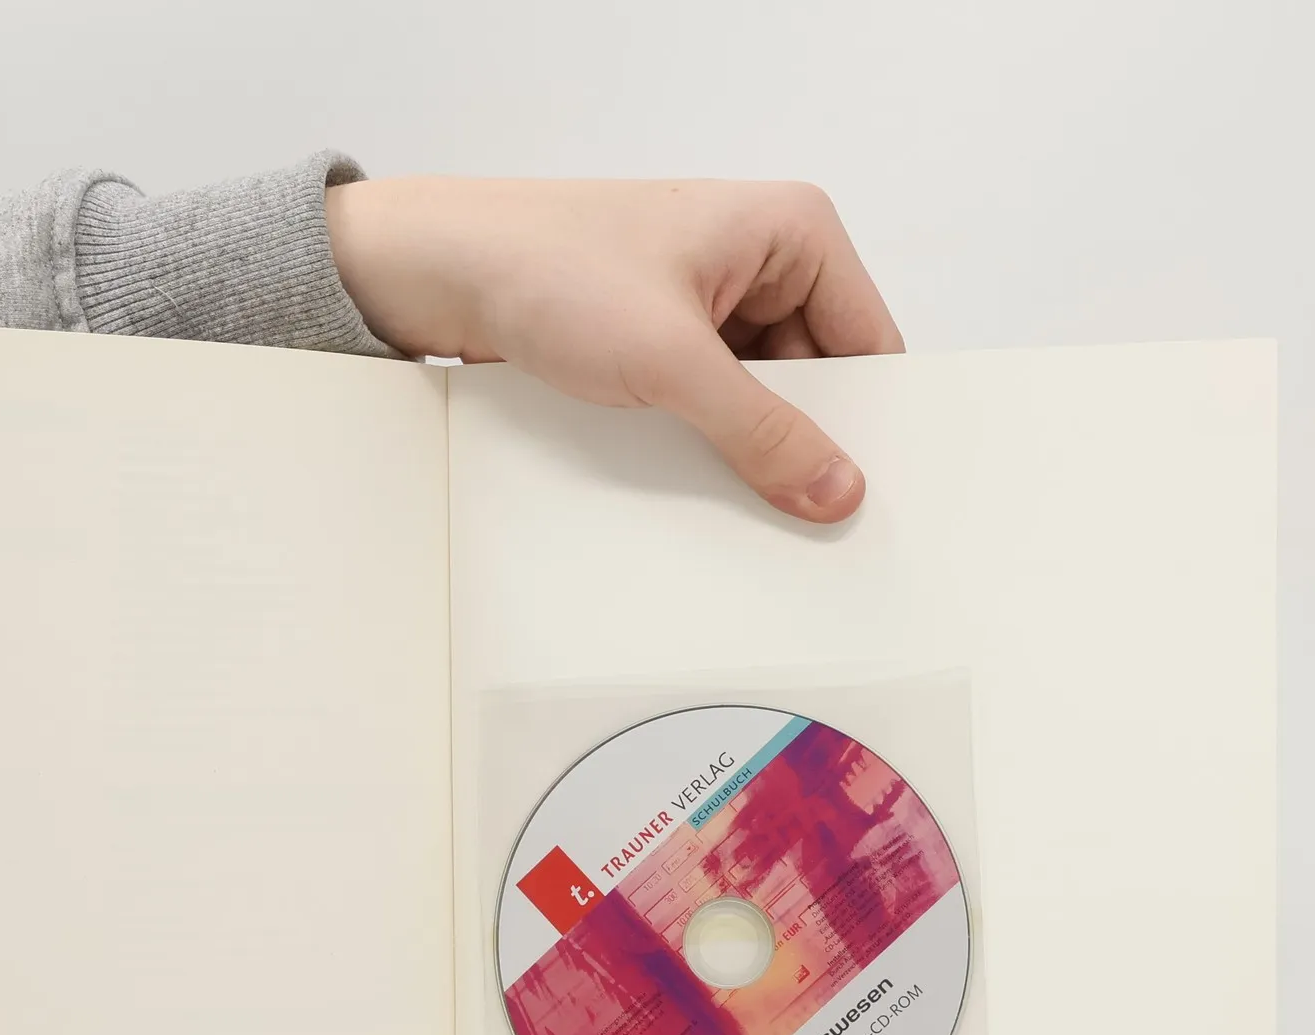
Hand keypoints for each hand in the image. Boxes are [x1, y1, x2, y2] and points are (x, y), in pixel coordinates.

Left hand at [326, 177, 902, 523]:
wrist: (444, 272)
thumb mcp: (674, 362)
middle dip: (806, 444)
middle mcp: (762, 262)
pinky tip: (701, 487)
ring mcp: (712, 305)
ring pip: (763, 401)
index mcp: (794, 232)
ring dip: (749, 450)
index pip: (871, 342)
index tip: (866, 498)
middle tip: (809, 523)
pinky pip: (712, 407)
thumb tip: (835, 489)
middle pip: (820, 379)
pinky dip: (708, 446)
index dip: (870, 423)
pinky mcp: (667, 343)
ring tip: (748, 509)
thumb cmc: (552, 270)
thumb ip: (761, 432)